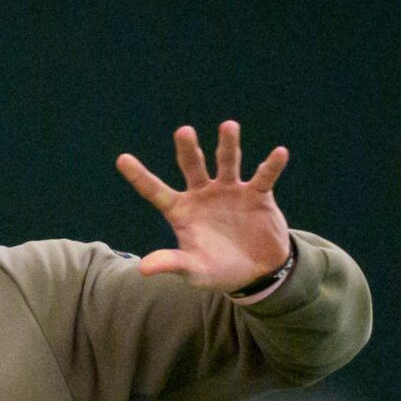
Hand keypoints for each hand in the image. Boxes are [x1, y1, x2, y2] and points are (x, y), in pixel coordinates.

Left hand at [115, 121, 291, 291]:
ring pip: (227, 162)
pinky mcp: (258, 194)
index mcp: (182, 211)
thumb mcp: (194, 271)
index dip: (139, 176)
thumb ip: (172, 264)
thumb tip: (143, 269)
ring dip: (228, 145)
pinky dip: (271, 165)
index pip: (155, 191)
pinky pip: (264, 176)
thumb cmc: (219, 270)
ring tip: (228, 126)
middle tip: (184, 132)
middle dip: (188, 149)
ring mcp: (230, 191)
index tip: (121, 159)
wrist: (257, 273)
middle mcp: (203, 194)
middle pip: (192, 166)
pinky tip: (279, 153)